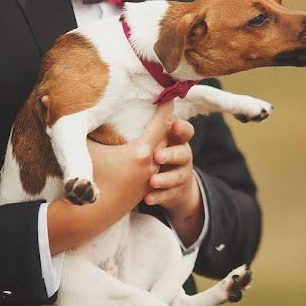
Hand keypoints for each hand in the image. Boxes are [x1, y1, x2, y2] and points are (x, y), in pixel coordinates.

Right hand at [46, 102, 174, 254]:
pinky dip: (155, 155)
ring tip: (157, 125)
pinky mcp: (144, 190)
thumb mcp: (78, 149)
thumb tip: (44, 98)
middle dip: (166, 121)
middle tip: (163, 103)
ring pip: (162, 153)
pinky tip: (148, 149)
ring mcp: (148, 179)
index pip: (163, 122)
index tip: (170, 91)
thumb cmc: (83, 180)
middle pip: (167, 136)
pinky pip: (155, 167)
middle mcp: (150, 165)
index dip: (167, 105)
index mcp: (141, 152)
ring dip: (161, 140)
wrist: (86, 217)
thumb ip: (68, 123)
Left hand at [146, 118, 204, 244]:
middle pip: (183, 153)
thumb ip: (148, 127)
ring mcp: (181, 174)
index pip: (186, 131)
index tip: (172, 125)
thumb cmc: (156, 152)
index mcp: (177, 140)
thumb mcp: (156, 139)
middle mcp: (183, 155)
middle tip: (157, 156)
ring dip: (165, 178)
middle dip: (171, 154)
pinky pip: (169, 195)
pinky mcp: (176, 192)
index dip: (181, 128)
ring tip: (152, 181)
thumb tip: (119, 106)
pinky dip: (158, 197)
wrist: (175, 185)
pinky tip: (147, 199)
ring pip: (177, 176)